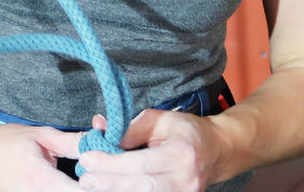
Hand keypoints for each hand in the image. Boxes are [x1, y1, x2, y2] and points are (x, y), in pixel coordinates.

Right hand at [0, 117, 103, 191]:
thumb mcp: (38, 136)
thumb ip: (72, 142)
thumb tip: (101, 139)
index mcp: (42, 182)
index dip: (99, 183)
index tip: (103, 173)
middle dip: (90, 186)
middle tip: (92, 176)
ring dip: (73, 189)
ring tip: (76, 180)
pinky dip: (59, 190)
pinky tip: (59, 184)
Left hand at [74, 110, 226, 191]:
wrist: (218, 151)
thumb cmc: (186, 131)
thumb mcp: (160, 120)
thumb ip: (130, 127)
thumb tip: (99, 127)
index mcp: (181, 154)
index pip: (142, 163)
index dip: (113, 164)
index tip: (87, 158)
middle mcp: (185, 180)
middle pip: (143, 186)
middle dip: (110, 183)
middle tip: (85, 179)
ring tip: (92, 187)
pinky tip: (110, 190)